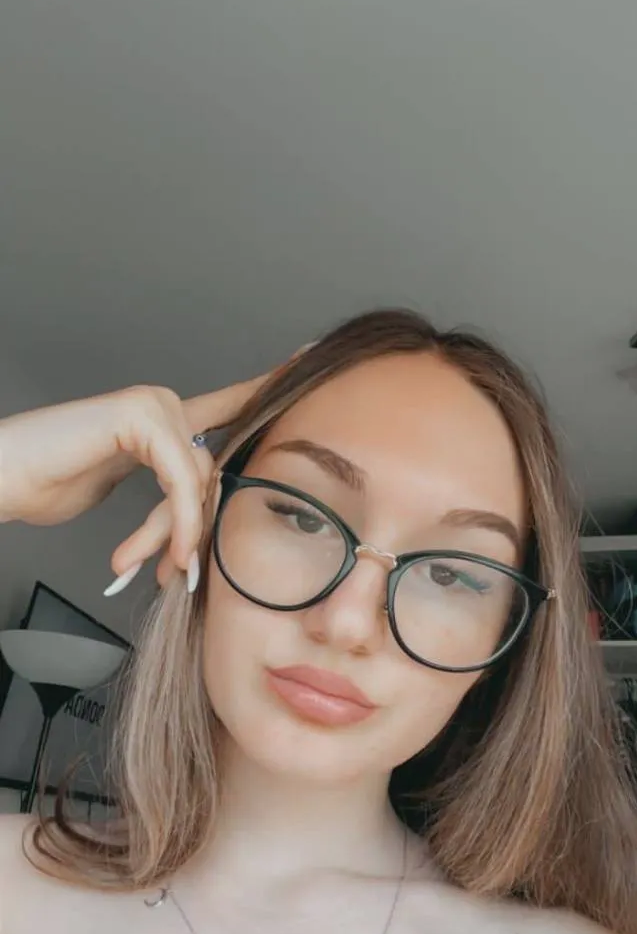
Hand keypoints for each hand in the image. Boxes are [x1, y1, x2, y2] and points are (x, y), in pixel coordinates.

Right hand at [0, 367, 276, 591]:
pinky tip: (170, 552)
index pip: (231, 407)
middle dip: (201, 530)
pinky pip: (181, 480)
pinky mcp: (140, 417)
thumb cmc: (53, 482)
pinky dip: (180, 522)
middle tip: (183, 575)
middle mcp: (165, 405)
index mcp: (166, 419)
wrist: (7, 475)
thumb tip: (201, 516)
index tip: (309, 359)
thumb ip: (170, 492)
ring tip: (168, 573)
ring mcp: (154, 406)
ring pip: (200, 482)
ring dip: (184, 536)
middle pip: (214, 472)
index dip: (270, 387)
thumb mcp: (130, 493)